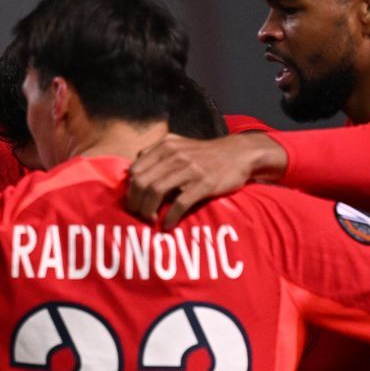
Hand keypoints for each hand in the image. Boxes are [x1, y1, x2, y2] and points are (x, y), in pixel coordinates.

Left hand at [125, 132, 284, 226]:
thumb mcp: (179, 145)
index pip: (135, 170)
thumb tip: (132, 171)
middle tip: (138, 214)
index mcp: (165, 146)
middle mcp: (175, 155)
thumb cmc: (205, 154)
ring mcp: (190, 169)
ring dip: (148, 211)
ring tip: (150, 220)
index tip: (134, 201)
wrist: (239, 154)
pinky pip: (180, 203)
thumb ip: (155, 154)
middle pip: (142, 182)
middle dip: (135, 202)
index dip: (130, 189)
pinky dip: (170, 217)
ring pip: (156, 192)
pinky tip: (167, 225)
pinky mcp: (204, 183)